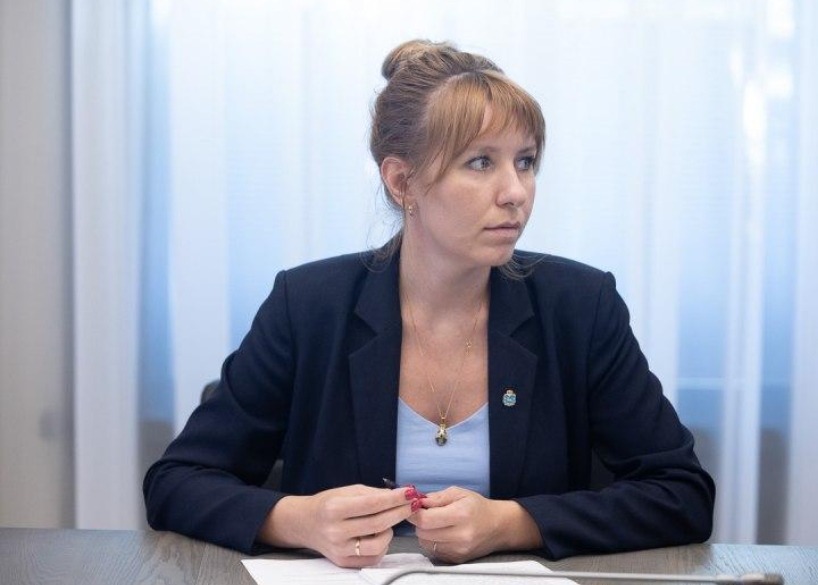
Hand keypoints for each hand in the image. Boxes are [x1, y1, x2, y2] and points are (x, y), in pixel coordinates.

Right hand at [299, 484, 417, 567]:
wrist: (306, 523)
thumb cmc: (328, 504)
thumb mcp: (347, 491)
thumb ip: (372, 494)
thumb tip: (399, 496)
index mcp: (335, 509)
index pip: (372, 504)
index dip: (395, 498)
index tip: (410, 492)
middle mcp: (336, 531)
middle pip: (378, 524)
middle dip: (400, 512)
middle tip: (412, 504)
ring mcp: (340, 550)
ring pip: (379, 544)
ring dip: (390, 530)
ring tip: (387, 520)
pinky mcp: (344, 562)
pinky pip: (373, 557)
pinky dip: (382, 545)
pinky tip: (379, 534)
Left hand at [407, 486, 503, 562]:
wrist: (497, 526)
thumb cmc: (478, 507)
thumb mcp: (459, 493)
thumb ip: (436, 497)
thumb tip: (418, 502)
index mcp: (461, 515)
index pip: (425, 519)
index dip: (415, 513)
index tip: (414, 507)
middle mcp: (460, 535)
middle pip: (423, 532)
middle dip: (420, 522)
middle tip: (427, 513)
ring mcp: (459, 549)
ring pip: (426, 543)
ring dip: (425, 532)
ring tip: (437, 523)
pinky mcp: (457, 558)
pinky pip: (433, 551)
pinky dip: (433, 541)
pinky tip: (443, 533)